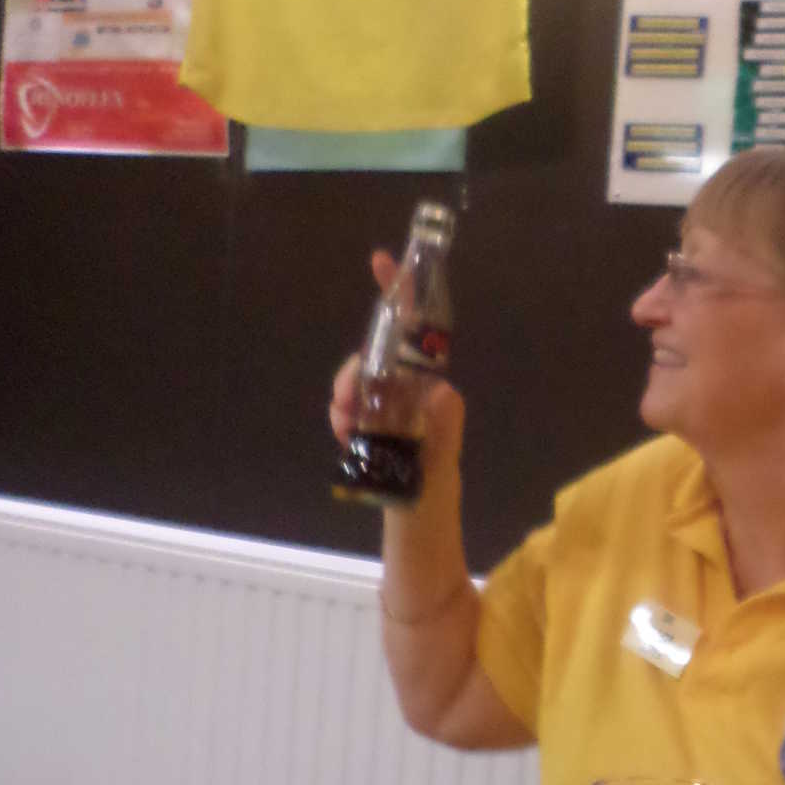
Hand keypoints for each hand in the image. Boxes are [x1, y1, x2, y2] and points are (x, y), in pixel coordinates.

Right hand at [327, 249, 465, 478]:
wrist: (418, 524)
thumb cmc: (434, 488)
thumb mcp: (444, 451)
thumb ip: (444, 423)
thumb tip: (439, 390)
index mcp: (429, 388)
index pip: (415, 331)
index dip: (400, 293)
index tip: (382, 261)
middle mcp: (408, 391)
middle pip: (376, 355)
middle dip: (355, 370)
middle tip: (345, 401)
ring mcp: (387, 408)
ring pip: (357, 381)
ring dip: (344, 397)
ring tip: (345, 427)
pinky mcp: (368, 427)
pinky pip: (347, 406)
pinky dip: (341, 416)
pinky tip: (344, 436)